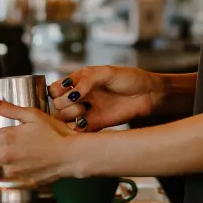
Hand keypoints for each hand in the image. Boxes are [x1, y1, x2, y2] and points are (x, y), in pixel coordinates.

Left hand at [0, 98, 78, 182]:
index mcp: (7, 137)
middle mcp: (5, 157)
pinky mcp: (18, 182)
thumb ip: (10, 109)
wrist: (71, 156)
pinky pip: (3, 177)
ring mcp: (11, 172)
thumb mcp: (33, 115)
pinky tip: (15, 163)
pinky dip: (4, 170)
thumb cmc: (56, 135)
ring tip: (2, 153)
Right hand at [47, 66, 162, 131]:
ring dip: (69, 114)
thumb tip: (72, 92)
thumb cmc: (129, 78)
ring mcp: (86, 111)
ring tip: (83, 109)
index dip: (56, 90)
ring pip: (63, 118)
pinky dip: (76, 129)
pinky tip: (84, 122)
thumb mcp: (107, 72)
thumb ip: (88, 80)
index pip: (55, 88)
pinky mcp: (94, 125)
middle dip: (63, 102)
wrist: (147, 94)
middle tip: (79, 100)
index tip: (67, 90)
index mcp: (79, 81)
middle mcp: (80, 96)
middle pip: (57, 104)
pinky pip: (77, 131)